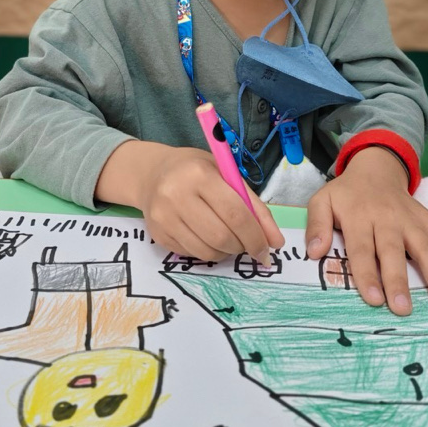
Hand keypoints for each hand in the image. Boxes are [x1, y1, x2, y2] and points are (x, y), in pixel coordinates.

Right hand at [96, 140, 283, 263]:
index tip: (267, 249)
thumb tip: (276, 242)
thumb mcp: (227, 176)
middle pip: (221, 237)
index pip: (235, 214)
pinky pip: (191, 255)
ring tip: (229, 240)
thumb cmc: (196, 171)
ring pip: (206, 252)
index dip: (255, 236)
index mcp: (200, 175)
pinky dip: (208, 252)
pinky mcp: (157, 234)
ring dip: (226, 253)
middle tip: (248, 244)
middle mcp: (176, 195)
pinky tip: (208, 238)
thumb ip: (254, 206)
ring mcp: (163, 216)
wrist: (152, 174)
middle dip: (242, 247)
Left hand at [305, 147, 427, 314]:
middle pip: (394, 252)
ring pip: (427, 248)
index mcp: (359, 217)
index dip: (367, 274)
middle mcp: (388, 220)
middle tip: (405, 309)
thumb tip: (313, 253)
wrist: (375, 167)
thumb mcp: (322, 201)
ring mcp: (413, 221)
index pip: (362, 249)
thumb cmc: (346, 194)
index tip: (373, 300)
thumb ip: (316, 225)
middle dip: (399, 281)